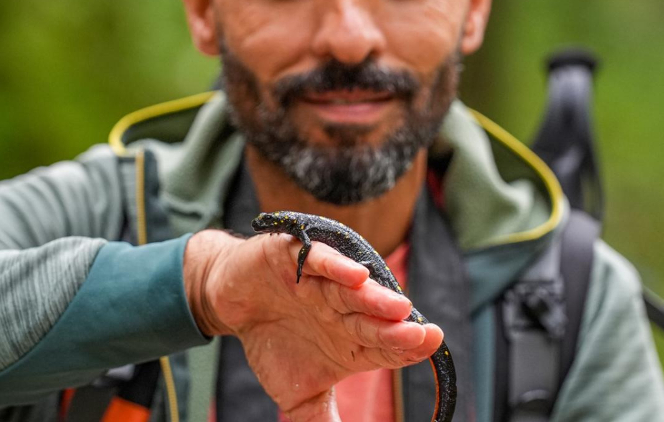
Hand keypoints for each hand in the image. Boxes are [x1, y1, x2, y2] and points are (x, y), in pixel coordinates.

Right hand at [183, 230, 442, 421]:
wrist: (232, 304)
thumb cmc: (272, 345)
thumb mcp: (298, 395)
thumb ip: (322, 421)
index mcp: (352, 340)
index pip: (386, 346)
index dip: (408, 347)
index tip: (430, 343)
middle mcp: (342, 309)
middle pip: (373, 318)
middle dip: (394, 326)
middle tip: (418, 333)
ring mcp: (321, 282)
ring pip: (351, 290)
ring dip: (374, 297)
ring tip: (399, 307)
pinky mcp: (295, 258)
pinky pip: (318, 260)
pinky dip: (335, 266)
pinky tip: (356, 275)